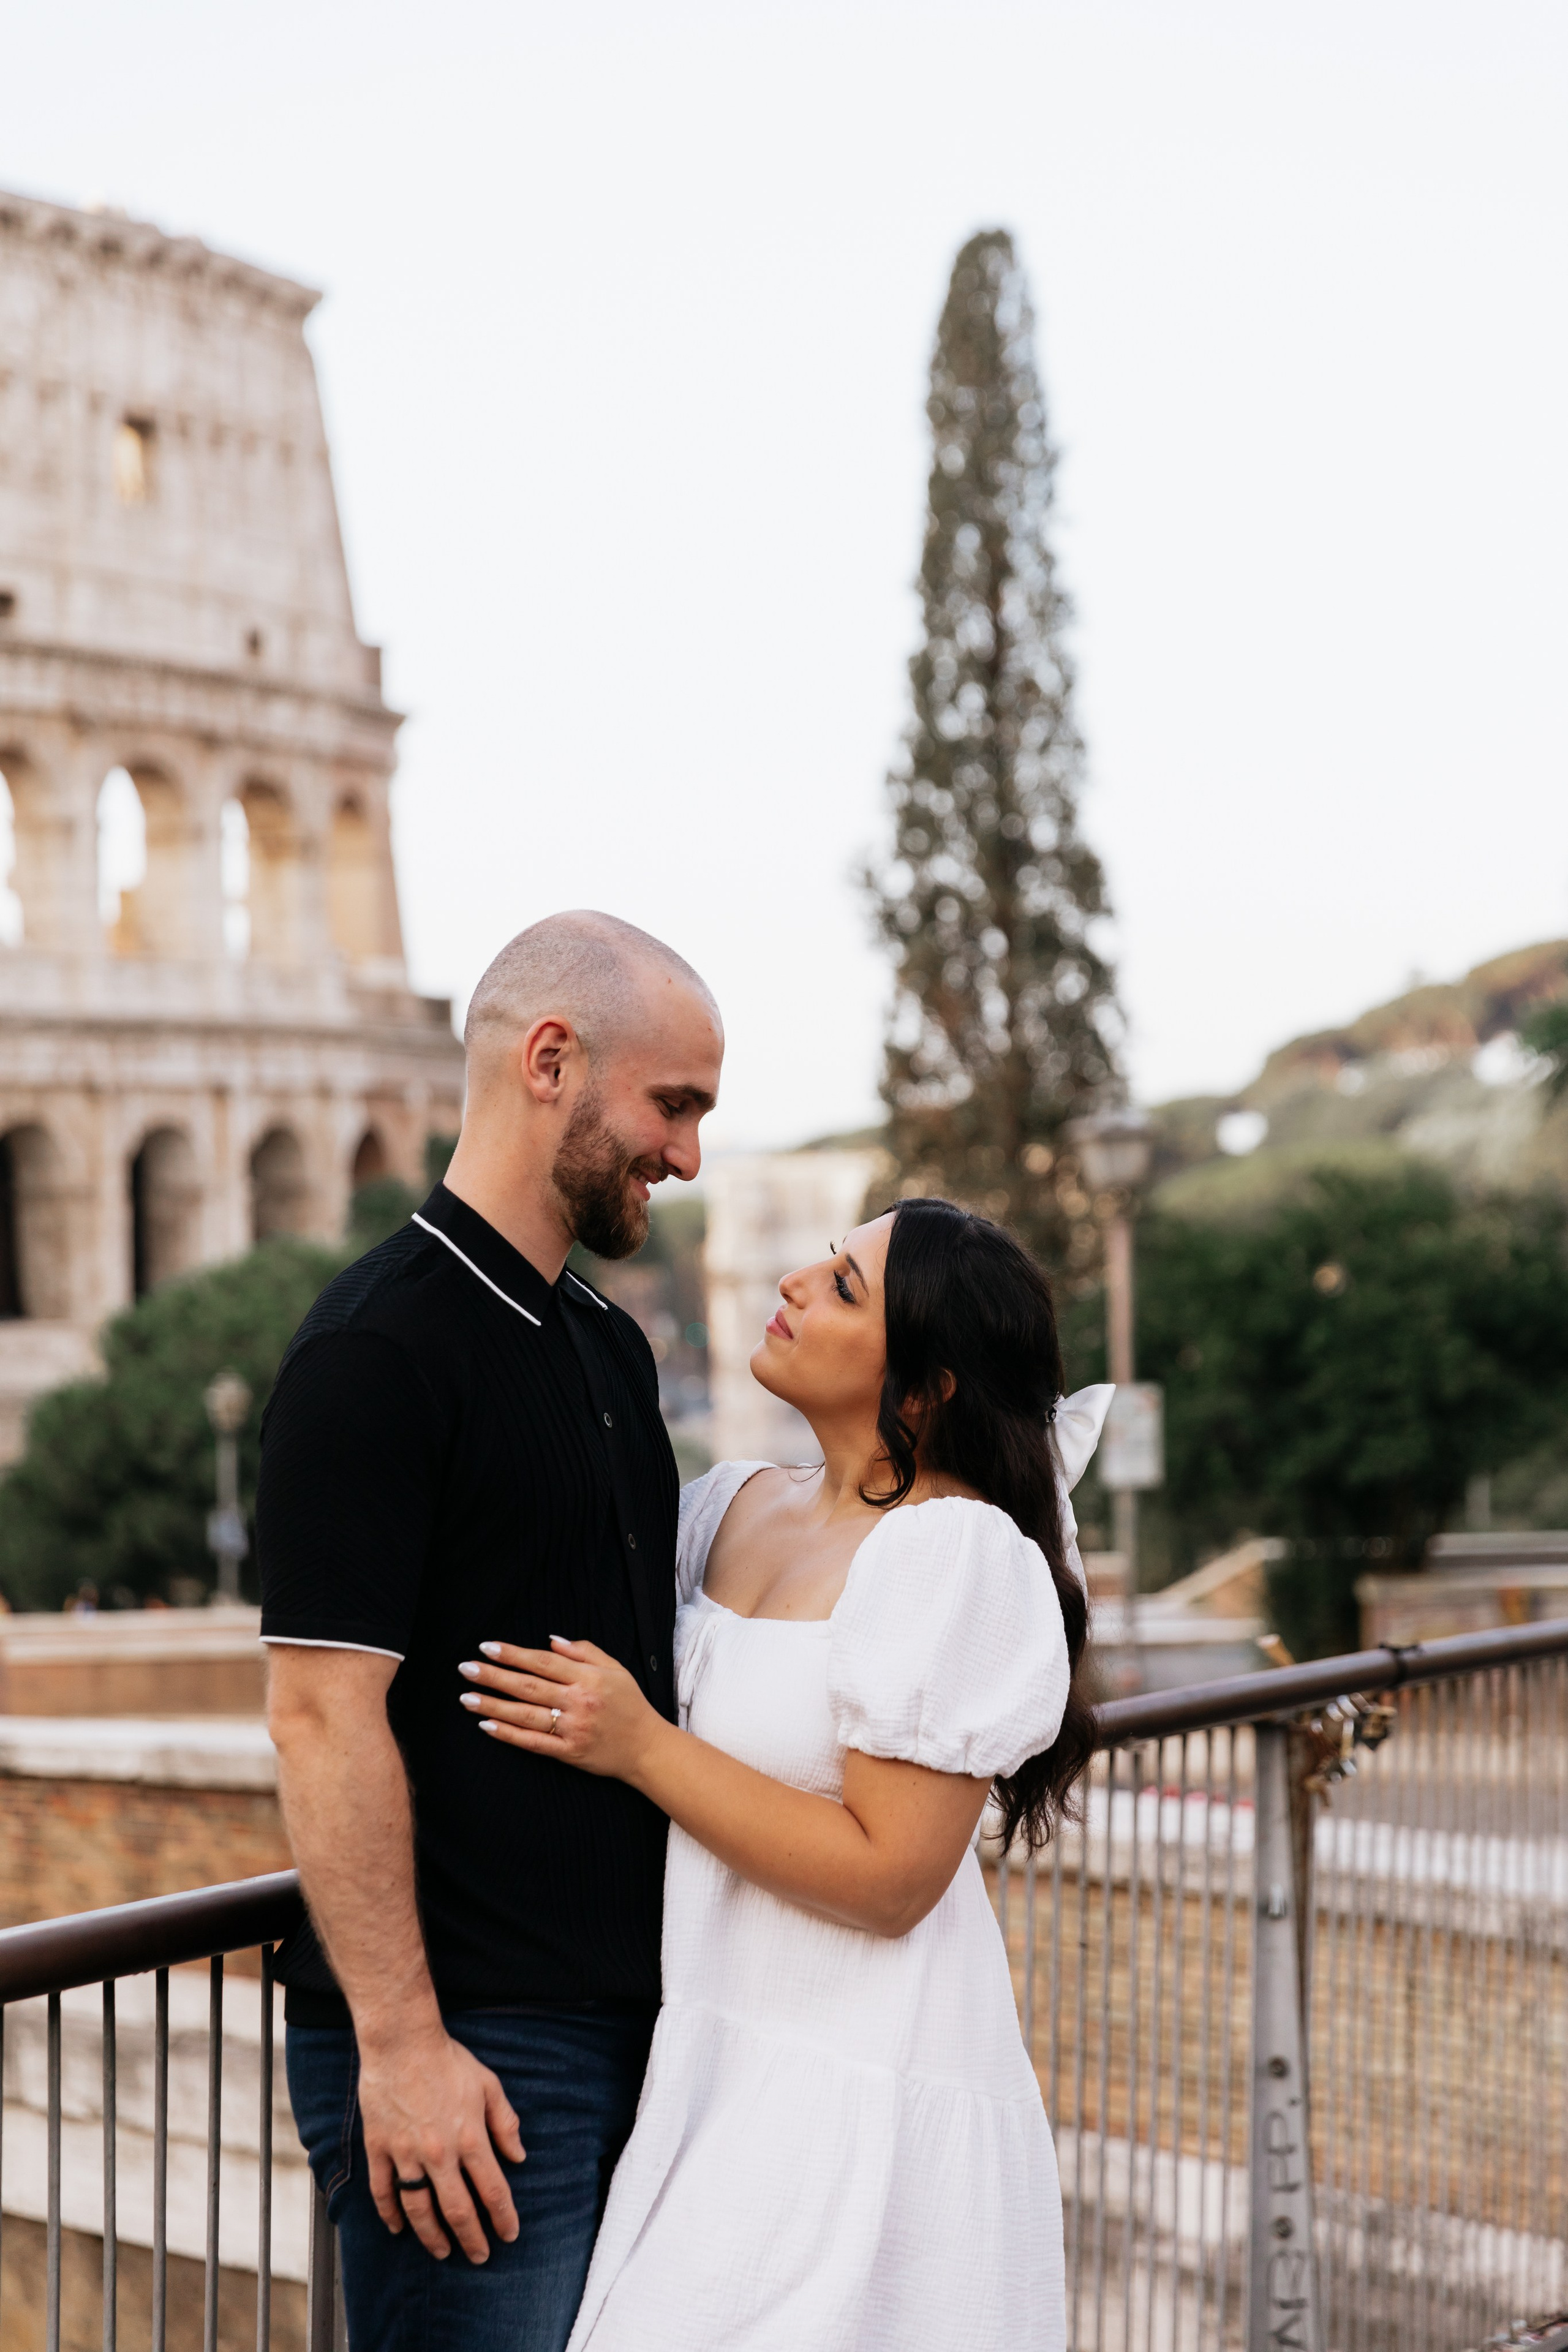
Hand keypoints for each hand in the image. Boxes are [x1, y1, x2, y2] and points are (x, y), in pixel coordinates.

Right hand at [358, 2026, 523, 2262]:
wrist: (402, 2043)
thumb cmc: (448, 2061)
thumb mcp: (488, 2085)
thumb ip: (505, 2123)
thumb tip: (519, 2156)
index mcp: (469, 2138)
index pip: (492, 2190)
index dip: (503, 2217)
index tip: (509, 2235)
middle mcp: (439, 2154)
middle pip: (457, 2210)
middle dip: (471, 2239)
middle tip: (479, 2257)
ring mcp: (406, 2154)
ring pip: (419, 2209)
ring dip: (432, 2236)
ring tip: (442, 2252)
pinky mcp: (379, 2149)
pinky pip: (383, 2191)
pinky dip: (389, 2214)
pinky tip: (398, 2228)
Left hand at [458, 1638, 659, 1779]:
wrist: (646, 1747)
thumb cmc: (630, 1704)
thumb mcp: (615, 1669)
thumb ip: (584, 1651)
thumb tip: (550, 1641)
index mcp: (588, 1678)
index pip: (543, 1662)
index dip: (513, 1654)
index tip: (487, 1646)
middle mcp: (578, 1702)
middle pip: (528, 1686)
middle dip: (494, 1676)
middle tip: (466, 1668)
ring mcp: (572, 1729)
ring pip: (525, 1714)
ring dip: (493, 1705)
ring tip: (466, 1697)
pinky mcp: (568, 1752)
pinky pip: (532, 1742)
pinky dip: (508, 1734)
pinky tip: (486, 1725)